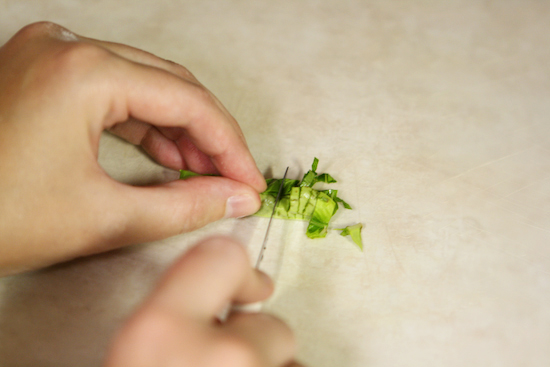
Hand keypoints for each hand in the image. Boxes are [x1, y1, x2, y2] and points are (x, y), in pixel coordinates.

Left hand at [0, 22, 266, 274]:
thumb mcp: (103, 218)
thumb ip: (185, 207)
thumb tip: (236, 199)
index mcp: (84, 72)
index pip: (188, 102)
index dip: (229, 145)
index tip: (249, 180)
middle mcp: (68, 47)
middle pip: (171, 84)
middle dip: (208, 134)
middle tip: (232, 177)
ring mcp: (51, 53)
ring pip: (145, 83)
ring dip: (179, 128)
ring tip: (202, 171)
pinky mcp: (42, 69)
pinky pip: (114, 88)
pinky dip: (144, 122)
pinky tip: (164, 155)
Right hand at [104, 237, 301, 366]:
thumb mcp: (136, 353)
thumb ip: (173, 317)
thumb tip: (210, 307)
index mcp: (161, 332)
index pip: (225, 257)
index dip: (239, 274)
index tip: (250, 285)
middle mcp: (222, 356)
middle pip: (270, 323)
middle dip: (252, 342)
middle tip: (220, 364)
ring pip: (286, 357)